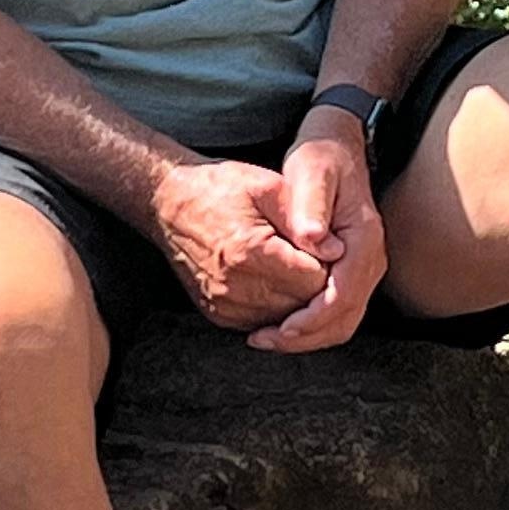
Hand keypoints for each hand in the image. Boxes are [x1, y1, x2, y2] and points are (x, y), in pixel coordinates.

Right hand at [149, 159, 329, 328]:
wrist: (171, 204)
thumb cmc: (221, 189)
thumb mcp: (267, 187)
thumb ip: (304, 219)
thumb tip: (337, 251)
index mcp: (250, 253)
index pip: (314, 280)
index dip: (329, 265)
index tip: (326, 246)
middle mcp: (235, 287)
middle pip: (302, 305)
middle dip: (318, 286)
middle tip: (315, 257)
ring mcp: (225, 306)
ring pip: (286, 320)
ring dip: (299, 299)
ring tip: (295, 267)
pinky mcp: (219, 315)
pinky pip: (264, 322)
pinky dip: (278, 307)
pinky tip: (276, 281)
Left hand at [247, 114, 387, 353]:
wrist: (335, 150)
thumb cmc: (320, 159)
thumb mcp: (311, 172)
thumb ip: (311, 207)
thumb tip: (312, 239)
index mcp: (364, 240)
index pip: (344, 294)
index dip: (313, 317)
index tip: (283, 328)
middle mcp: (369, 261)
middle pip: (345, 317)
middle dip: (306, 337)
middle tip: (266, 341)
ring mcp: (361, 270)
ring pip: (341, 322)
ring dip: (306, 337)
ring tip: (266, 338)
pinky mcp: (348, 275)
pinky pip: (334, 313)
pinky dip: (308, 326)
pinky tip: (277, 324)